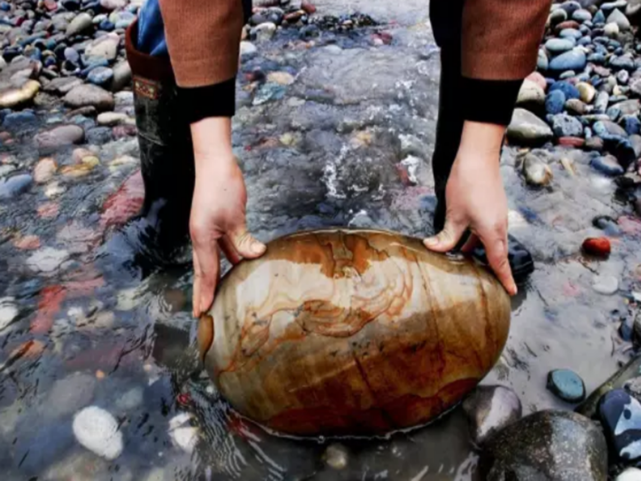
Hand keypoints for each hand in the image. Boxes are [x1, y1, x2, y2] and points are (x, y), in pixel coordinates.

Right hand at [189, 118, 265, 316]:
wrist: (215, 161)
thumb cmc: (222, 186)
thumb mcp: (235, 216)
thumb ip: (243, 240)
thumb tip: (254, 256)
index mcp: (202, 238)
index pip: (205, 273)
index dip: (204, 294)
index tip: (201, 313)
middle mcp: (201, 237)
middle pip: (203, 270)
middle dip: (203, 291)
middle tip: (202, 313)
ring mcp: (207, 230)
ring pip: (212, 259)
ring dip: (216, 277)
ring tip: (219, 296)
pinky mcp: (216, 223)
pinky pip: (222, 247)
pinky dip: (228, 258)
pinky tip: (238, 266)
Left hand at [423, 121, 516, 295]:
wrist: (478, 156)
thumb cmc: (467, 184)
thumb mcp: (454, 215)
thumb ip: (446, 236)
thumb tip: (433, 248)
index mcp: (493, 232)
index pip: (499, 262)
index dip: (505, 278)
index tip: (511, 292)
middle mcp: (499, 226)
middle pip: (496, 254)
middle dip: (492, 269)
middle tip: (487, 285)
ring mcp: (496, 216)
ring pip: (489, 242)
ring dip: (479, 253)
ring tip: (466, 266)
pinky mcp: (491, 208)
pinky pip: (486, 231)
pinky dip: (477, 240)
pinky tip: (462, 242)